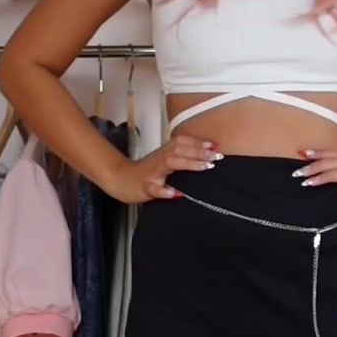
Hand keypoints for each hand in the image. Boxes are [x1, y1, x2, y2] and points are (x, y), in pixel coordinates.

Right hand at [108, 132, 222, 204]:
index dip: (198, 142)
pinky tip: (175, 193)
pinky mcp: (145, 187)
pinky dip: (164, 191)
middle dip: (198, 152)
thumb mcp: (164, 159)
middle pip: (179, 150)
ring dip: (188, 164)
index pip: (182, 142)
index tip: (215, 146)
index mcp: (165, 152)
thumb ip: (183, 156)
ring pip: (170, 163)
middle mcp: (160, 159)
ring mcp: (152, 172)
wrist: (121, 179)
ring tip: (204, 167)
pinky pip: (154, 188)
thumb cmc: (147, 171)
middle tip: (216, 157)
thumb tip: (208, 154)